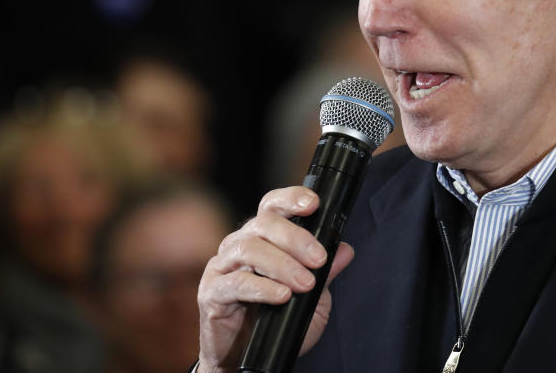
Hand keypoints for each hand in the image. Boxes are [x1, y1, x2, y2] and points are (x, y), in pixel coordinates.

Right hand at [196, 186, 354, 371]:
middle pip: (263, 224)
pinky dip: (262, 287)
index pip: (272, 207)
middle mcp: (239, 246)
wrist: (245, 360)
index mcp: (261, 239)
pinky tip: (282, 295)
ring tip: (304, 283)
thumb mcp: (311, 300)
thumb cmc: (276, 325)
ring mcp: (222, 267)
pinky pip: (235, 282)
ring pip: (249, 249)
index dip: (290, 198)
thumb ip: (325, 274)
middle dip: (295, 238)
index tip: (313, 204)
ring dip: (282, 264)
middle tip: (318, 259)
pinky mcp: (211, 292)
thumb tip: (345, 250)